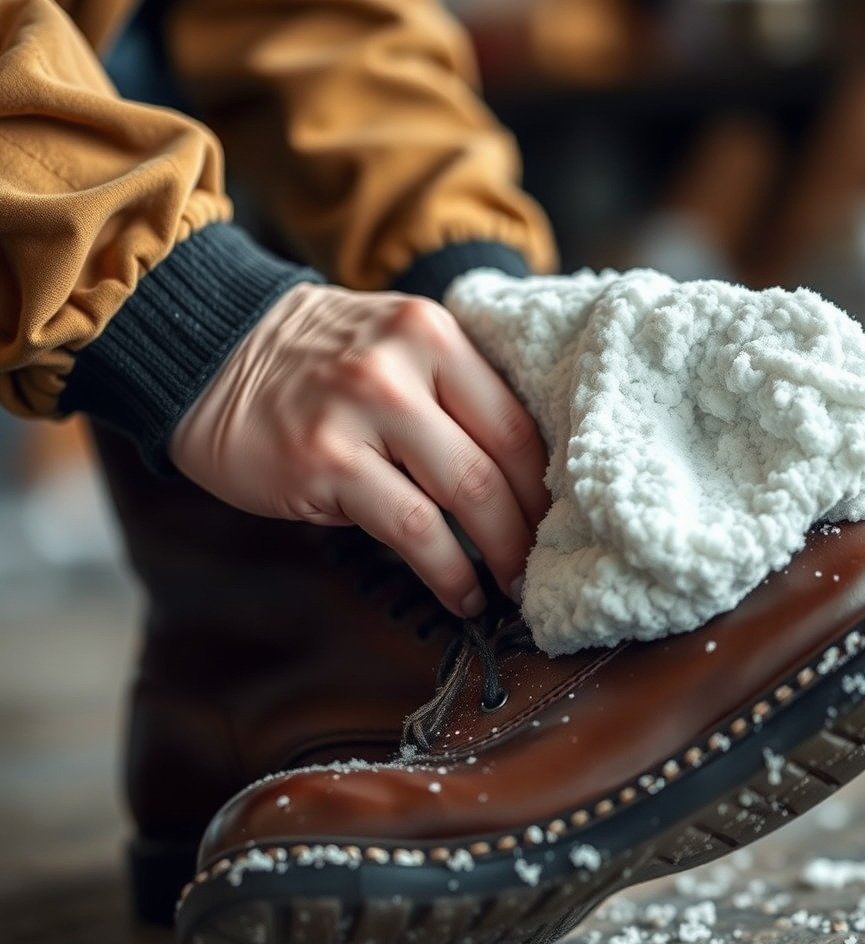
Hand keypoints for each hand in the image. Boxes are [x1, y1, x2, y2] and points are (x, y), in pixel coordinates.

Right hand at [169, 282, 549, 616]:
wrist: (214, 352)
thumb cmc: (316, 362)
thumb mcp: (393, 346)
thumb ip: (452, 392)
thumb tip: (517, 476)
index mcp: (434, 336)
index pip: (517, 418)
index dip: (547, 482)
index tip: (558, 521)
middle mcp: (404, 366)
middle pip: (499, 461)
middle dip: (530, 527)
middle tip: (541, 564)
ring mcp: (363, 412)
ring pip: (464, 494)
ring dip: (499, 555)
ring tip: (510, 587)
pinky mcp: (326, 461)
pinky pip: (412, 529)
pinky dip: (448, 572)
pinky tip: (461, 593)